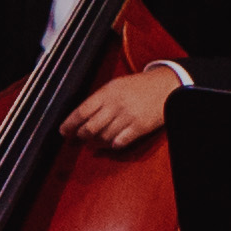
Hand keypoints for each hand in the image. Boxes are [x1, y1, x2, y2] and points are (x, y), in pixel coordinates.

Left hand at [65, 65, 180, 149]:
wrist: (166, 85)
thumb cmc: (139, 86)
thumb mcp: (116, 85)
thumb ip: (99, 99)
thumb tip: (80, 116)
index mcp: (107, 92)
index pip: (81, 111)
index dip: (69, 124)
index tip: (63, 132)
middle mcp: (116, 105)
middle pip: (89, 128)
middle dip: (81, 136)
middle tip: (79, 137)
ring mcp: (128, 117)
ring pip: (103, 137)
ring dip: (96, 143)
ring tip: (94, 142)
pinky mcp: (139, 127)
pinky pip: (120, 142)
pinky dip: (112, 145)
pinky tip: (111, 143)